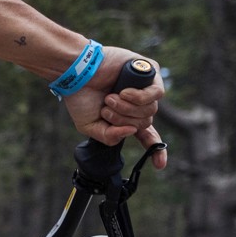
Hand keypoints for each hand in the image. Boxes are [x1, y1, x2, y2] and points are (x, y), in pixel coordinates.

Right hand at [60, 46, 168, 169]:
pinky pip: (156, 94)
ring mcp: (145, 86)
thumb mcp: (90, 127)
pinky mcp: (149, 71)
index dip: (154, 149)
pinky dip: (139, 97)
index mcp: (126, 116)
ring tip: (110, 98)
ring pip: (150, 110)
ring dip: (127, 108)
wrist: (76, 72)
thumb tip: (132, 131)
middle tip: (106, 108)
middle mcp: (138, 102)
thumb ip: (110, 137)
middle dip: (123, 120)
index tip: (159, 165)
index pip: (146, 135)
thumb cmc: (80, 95)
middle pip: (145, 123)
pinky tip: (124, 92)